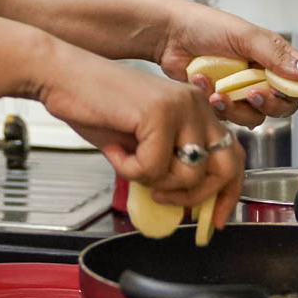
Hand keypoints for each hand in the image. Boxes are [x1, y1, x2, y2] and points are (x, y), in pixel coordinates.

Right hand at [35, 42, 243, 224]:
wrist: (63, 77)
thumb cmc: (97, 108)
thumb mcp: (143, 142)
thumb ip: (170, 164)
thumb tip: (188, 203)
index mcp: (197, 109)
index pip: (233, 156)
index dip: (228, 193)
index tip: (216, 220)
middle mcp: (197, 104)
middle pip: (223, 168)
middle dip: (194, 196)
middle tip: (162, 197)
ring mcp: (181, 106)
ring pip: (188, 174)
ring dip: (154, 182)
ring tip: (128, 163)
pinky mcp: (159, 112)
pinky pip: (153, 167)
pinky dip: (129, 170)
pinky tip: (115, 150)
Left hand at [154, 2, 297, 128]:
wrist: (169, 35)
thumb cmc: (205, 26)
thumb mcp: (244, 35)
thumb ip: (276, 55)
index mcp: (273, 57)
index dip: (292, 92)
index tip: (278, 89)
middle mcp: (260, 76)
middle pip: (280, 107)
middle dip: (266, 103)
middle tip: (251, 93)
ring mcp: (240, 91)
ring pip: (253, 116)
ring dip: (235, 106)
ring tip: (216, 91)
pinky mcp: (221, 103)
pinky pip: (228, 117)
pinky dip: (215, 104)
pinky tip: (201, 84)